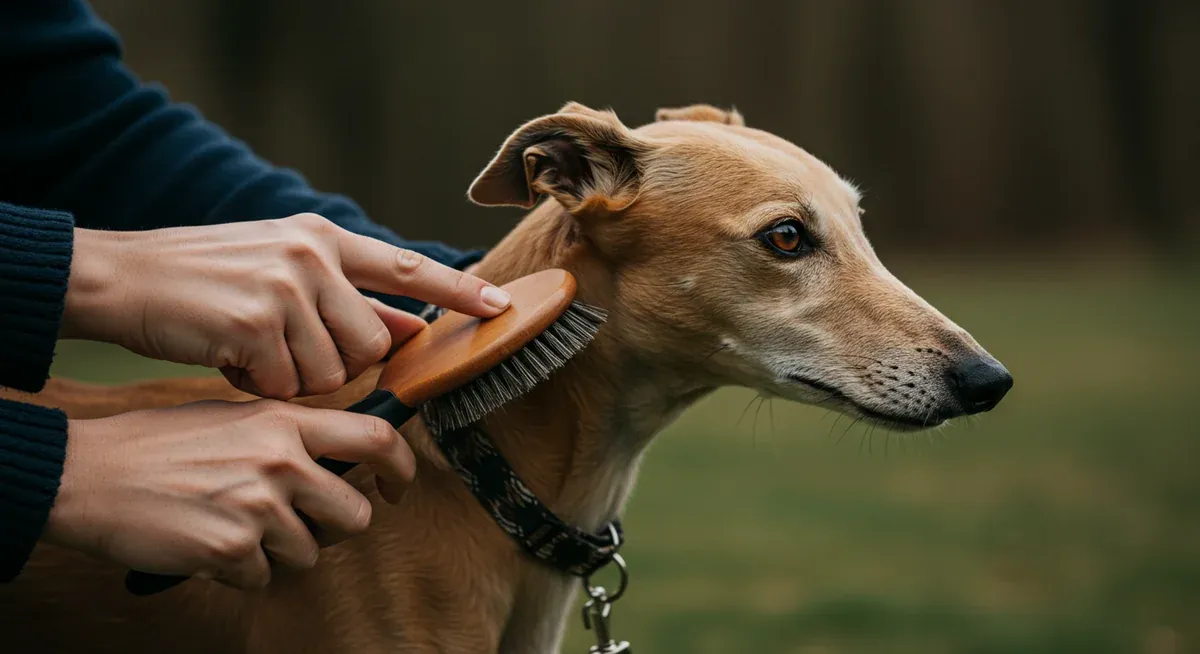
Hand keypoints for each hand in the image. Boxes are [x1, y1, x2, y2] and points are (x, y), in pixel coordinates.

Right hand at [44, 400, 413, 588]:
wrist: (91, 475)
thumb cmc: (158, 445)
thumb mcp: (234, 416)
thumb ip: (287, 434)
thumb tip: (336, 456)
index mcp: (285, 422)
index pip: (375, 437)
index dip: (400, 466)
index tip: (396, 486)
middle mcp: (281, 460)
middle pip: (354, 515)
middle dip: (332, 528)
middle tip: (297, 524)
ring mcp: (259, 506)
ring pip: (310, 553)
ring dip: (278, 552)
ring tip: (234, 526)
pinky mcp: (233, 549)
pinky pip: (263, 577)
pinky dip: (240, 570)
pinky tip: (209, 543)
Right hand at [63, 214, 509, 398]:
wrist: (123, 278)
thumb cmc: (206, 281)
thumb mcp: (282, 272)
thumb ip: (348, 298)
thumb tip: (412, 329)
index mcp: (322, 238)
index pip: (408, 266)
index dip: (459, 292)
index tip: (502, 307)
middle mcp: (312, 255)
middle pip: (372, 342)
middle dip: (337, 363)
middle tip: (285, 350)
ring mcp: (285, 287)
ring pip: (332, 372)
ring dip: (293, 377)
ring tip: (249, 348)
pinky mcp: (256, 324)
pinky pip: (285, 385)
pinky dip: (258, 385)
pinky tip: (227, 358)